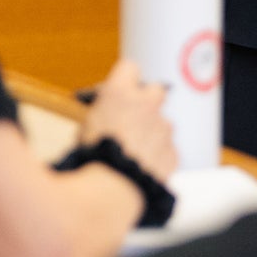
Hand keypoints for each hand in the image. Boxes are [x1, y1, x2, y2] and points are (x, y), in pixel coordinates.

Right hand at [80, 57, 176, 181]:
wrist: (112, 188)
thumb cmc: (92, 158)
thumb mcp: (84, 129)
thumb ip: (101, 116)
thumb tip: (104, 119)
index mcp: (120, 93)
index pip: (129, 68)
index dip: (126, 79)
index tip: (122, 89)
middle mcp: (146, 105)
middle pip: (156, 91)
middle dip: (148, 102)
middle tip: (134, 118)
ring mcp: (162, 128)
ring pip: (162, 124)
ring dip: (152, 134)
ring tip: (134, 154)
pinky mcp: (172, 152)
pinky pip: (167, 150)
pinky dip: (158, 157)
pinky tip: (143, 169)